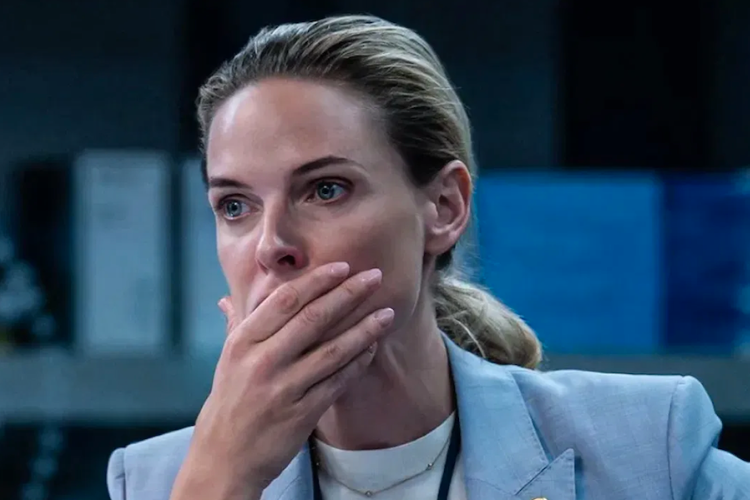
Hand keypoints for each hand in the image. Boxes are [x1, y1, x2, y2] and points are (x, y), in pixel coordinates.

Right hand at [170, 263, 393, 498]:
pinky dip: (358, 362)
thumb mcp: (227, 361)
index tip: (343, 266)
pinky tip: (373, 347)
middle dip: (349, 294)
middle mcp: (262, 361)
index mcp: (244, 342)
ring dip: (364, 329)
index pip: (286, 300)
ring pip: (333, 350)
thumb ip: (236, 326)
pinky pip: (338, 381)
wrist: (224, 459)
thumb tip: (229, 298)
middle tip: (376, 276)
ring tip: (387, 312)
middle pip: (314, 319)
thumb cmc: (229, 404)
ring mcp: (283, 388)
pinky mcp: (302, 413)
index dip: (317, 280)